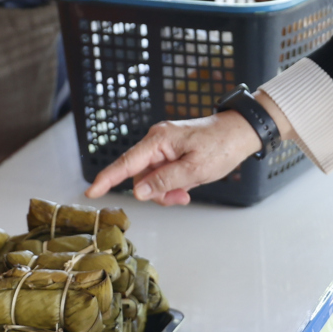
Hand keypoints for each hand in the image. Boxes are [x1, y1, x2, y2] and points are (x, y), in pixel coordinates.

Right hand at [86, 111, 261, 204]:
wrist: (241, 133)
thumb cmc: (221, 146)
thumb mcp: (195, 170)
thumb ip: (164, 181)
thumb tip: (138, 192)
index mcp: (158, 140)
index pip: (125, 163)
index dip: (107, 179)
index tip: (91, 192)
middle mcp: (157, 141)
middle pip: (139, 176)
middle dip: (156, 192)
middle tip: (180, 198)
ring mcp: (164, 146)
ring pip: (151, 178)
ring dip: (166, 190)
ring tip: (188, 192)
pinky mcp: (172, 152)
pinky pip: (162, 174)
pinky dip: (172, 184)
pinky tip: (188, 185)